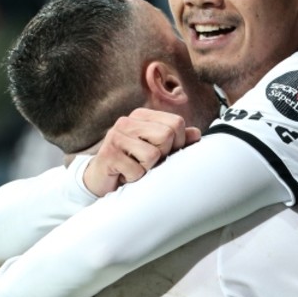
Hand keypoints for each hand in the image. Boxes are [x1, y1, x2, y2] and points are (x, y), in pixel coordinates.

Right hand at [83, 108, 200, 195]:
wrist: (100, 180)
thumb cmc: (132, 163)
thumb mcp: (157, 150)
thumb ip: (177, 141)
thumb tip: (197, 134)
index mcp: (142, 116)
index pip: (176, 123)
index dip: (178, 143)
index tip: (164, 153)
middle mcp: (128, 121)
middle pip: (167, 135)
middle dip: (163, 155)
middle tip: (147, 162)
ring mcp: (116, 136)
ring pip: (153, 155)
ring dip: (147, 169)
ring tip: (135, 168)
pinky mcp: (109, 154)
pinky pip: (137, 171)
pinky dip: (135, 179)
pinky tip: (124, 175)